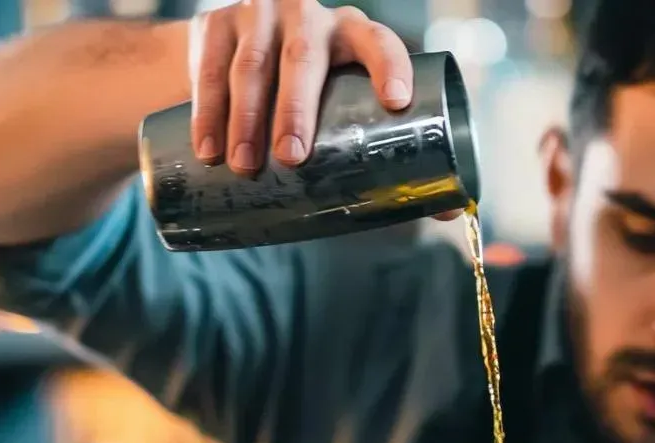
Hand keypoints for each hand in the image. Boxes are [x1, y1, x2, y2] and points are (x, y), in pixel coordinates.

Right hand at [187, 0, 408, 173]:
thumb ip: (386, 150)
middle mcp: (307, 15)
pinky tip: (207, 148)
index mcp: (352, 33)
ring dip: (246, 118)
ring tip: (244, 165)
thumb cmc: (311, 94)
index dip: (390, 66)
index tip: (396, 102)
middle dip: (296, 109)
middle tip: (291, 157)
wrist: (232, 52)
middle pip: (303, 58)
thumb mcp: (342, 106)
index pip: (378, 40)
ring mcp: (259, 15)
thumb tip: (447, 211)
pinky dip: (207, 111)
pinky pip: (209, 68)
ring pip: (252, 64)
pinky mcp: (215, 24)